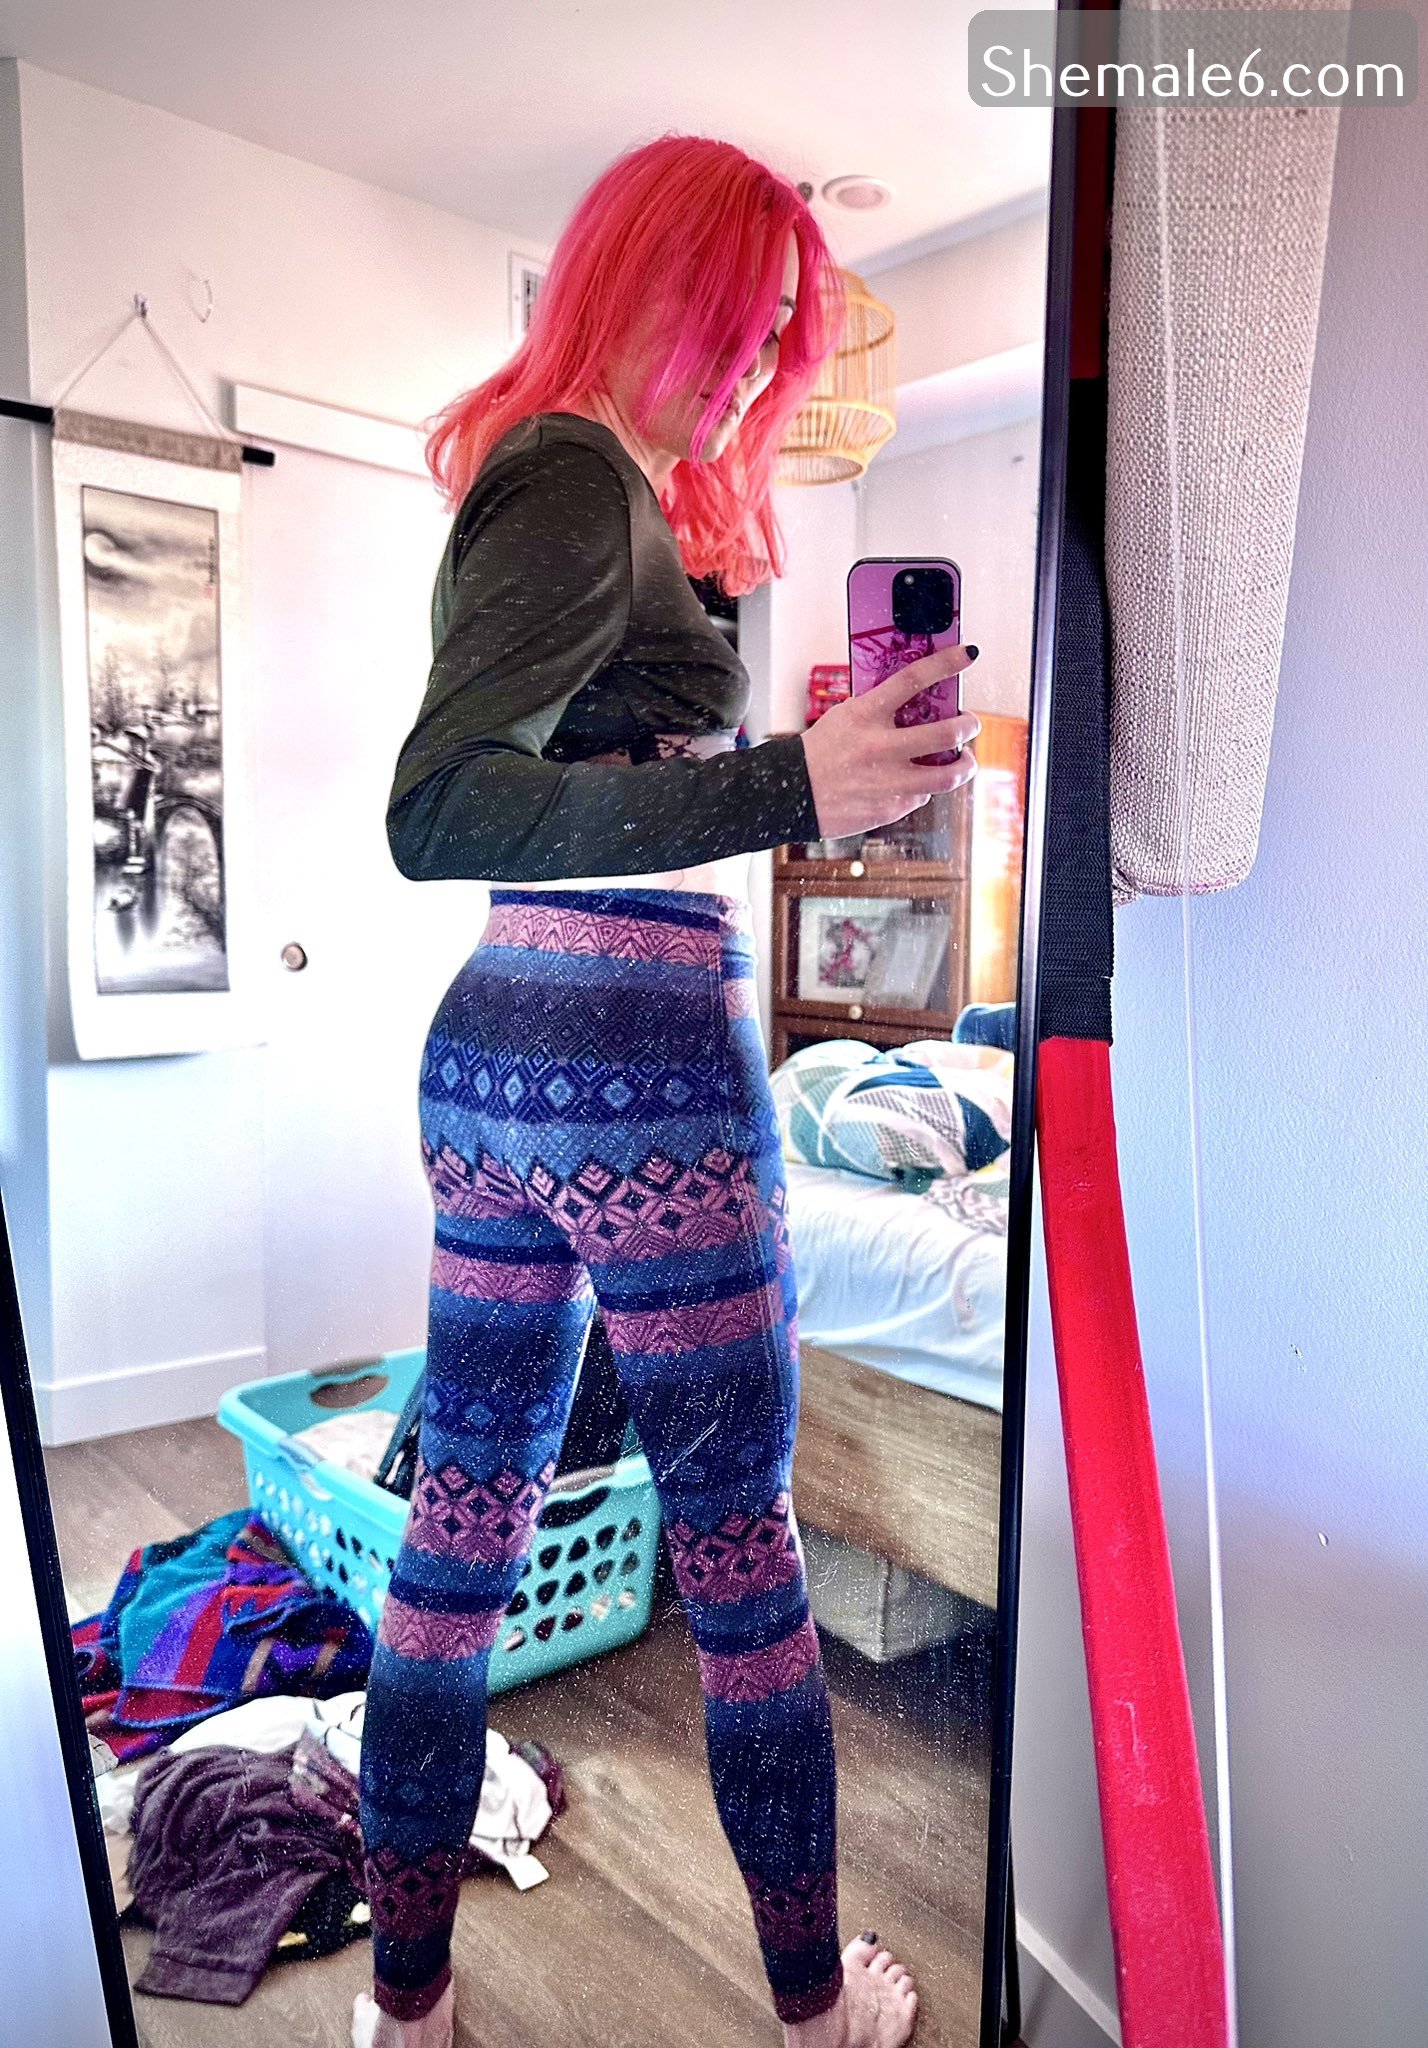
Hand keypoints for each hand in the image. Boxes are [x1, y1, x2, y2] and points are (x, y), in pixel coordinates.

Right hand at [800, 645, 980, 839]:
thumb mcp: (845, 717)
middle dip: (968, 725)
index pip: (913, 679)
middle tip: (970, 722)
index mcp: (866, 715)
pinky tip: (918, 782)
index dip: (946, 663)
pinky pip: (922, 796)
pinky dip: (925, 787)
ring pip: (948, 775)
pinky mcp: (890, 808)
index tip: (967, 655)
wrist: (790, 794)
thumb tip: (920, 701)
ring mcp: (888, 781)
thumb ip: (880, 709)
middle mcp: (880, 747)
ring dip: (965, 765)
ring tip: (965, 760)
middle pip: (946, 733)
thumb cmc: (819, 752)